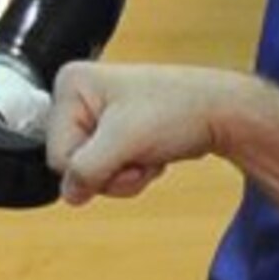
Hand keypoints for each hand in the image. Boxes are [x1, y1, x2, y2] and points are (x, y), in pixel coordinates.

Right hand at [47, 62, 242, 204]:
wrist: (221, 112)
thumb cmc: (178, 110)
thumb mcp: (124, 141)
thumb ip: (87, 170)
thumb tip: (70, 194)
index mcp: (70, 85)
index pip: (58, 154)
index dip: (91, 165)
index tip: (125, 149)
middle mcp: (77, 97)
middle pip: (73, 164)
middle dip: (111, 171)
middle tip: (140, 154)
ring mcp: (95, 115)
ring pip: (92, 172)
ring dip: (125, 174)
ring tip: (148, 152)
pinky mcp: (112, 133)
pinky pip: (108, 170)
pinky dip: (132, 171)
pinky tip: (151, 153)